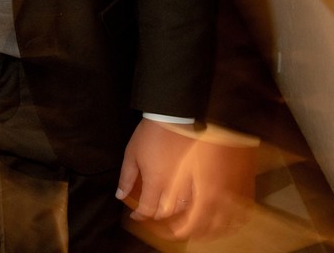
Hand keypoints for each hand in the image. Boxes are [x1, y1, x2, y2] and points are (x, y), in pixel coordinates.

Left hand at [117, 119, 255, 240]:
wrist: (177, 113)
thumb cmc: (154, 131)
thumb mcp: (132, 152)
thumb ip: (127, 177)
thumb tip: (120, 195)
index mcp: (157, 182)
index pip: (148, 210)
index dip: (140, 216)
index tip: (137, 215)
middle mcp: (177, 188)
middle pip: (168, 214)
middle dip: (159, 218)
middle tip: (154, 214)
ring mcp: (196, 184)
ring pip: (191, 214)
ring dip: (182, 220)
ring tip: (177, 219)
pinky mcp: (210, 179)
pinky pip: (212, 206)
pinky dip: (206, 214)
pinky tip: (203, 215)